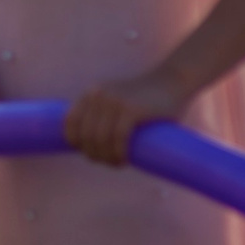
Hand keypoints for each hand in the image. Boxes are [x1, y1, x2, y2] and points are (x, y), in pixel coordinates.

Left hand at [64, 72, 186, 167]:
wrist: (174, 81)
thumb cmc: (145, 98)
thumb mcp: (115, 99)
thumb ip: (102, 113)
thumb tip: (87, 143)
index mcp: (91, 93)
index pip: (71, 123)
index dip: (76, 143)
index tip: (90, 152)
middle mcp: (99, 95)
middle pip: (86, 135)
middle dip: (94, 154)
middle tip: (108, 162)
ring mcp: (115, 101)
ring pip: (100, 140)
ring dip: (107, 158)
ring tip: (117, 163)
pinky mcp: (132, 109)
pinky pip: (118, 138)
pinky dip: (119, 153)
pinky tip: (124, 159)